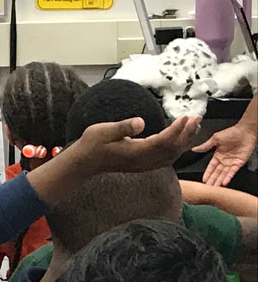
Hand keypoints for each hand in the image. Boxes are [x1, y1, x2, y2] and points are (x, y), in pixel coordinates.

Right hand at [70, 115, 200, 174]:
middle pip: (172, 149)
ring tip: (193, 126)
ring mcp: (144, 165)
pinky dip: (177, 148)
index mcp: (136, 152)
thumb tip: (141, 122)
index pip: (163, 141)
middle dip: (187, 134)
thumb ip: (123, 127)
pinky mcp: (143, 165)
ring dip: (184, 141)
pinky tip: (180, 140)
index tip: (186, 117)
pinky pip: (167, 158)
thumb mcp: (103, 131)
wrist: (84, 162)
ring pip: (172, 155)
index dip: (176, 130)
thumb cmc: (92, 144)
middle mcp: (144, 161)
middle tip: (196, 117)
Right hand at [196, 125, 256, 186]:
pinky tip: (224, 182)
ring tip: (214, 188)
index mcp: (217, 155)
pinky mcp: (239, 163)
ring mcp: (231, 163)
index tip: (203, 180)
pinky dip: (228, 177)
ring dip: (219, 181)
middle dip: (212, 180)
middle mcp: (224, 160)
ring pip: (224, 174)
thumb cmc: (231, 133)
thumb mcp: (215, 139)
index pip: (211, 167)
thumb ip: (205, 146)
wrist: (245, 132)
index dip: (207, 174)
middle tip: (207, 188)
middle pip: (217, 173)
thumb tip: (194, 149)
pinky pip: (233, 172)